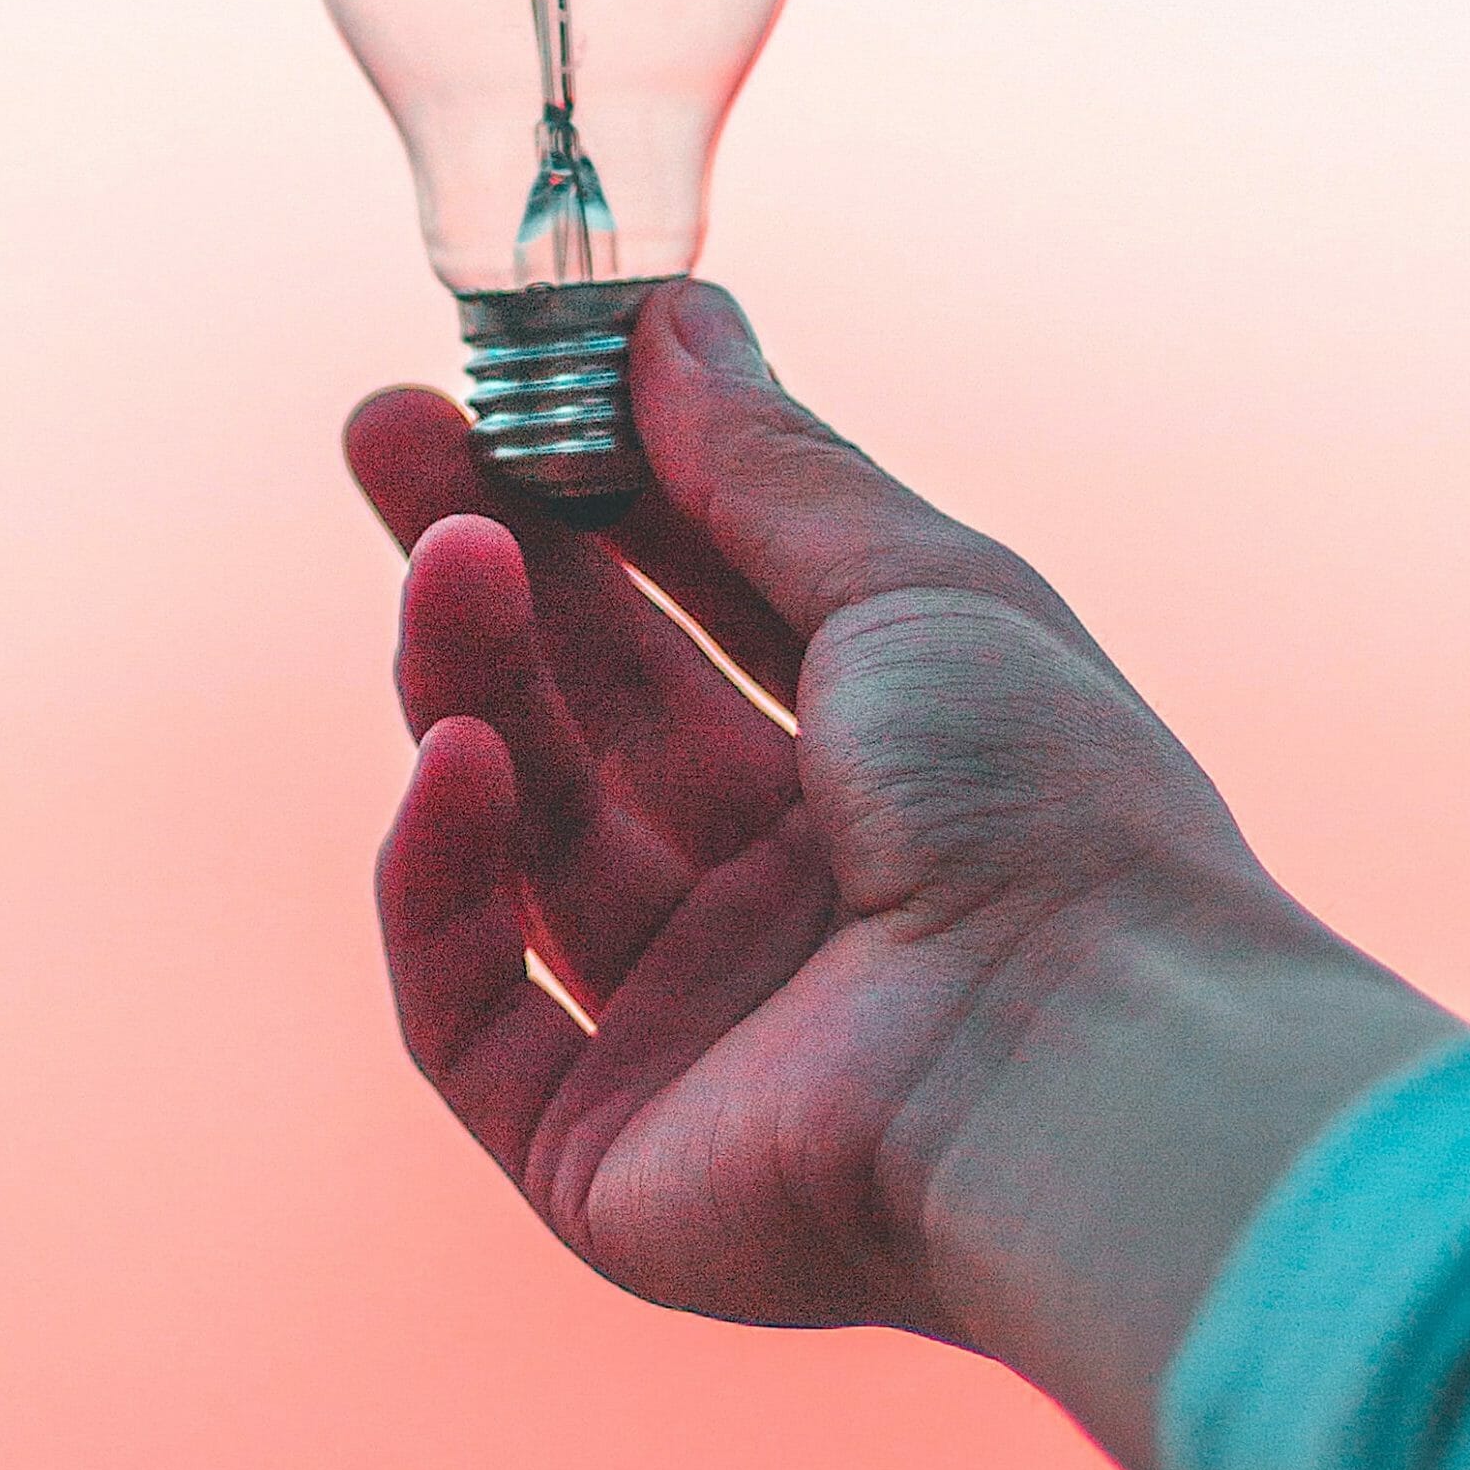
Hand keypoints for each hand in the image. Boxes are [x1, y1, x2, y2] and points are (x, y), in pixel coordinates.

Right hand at [351, 282, 1445, 1469]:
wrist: (1083, 1068)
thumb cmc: (1044, 808)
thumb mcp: (916, 586)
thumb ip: (769, 465)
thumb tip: (672, 316)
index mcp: (884, 776)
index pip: (697, 613)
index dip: (591, 497)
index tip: (494, 384)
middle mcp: (786, 903)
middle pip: (590, 711)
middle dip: (487, 564)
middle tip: (385, 433)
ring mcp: (693, 1030)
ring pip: (525, 837)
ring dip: (470, 684)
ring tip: (445, 559)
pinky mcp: (602, 1154)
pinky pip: (468, 1009)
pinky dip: (440, 883)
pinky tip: (453, 759)